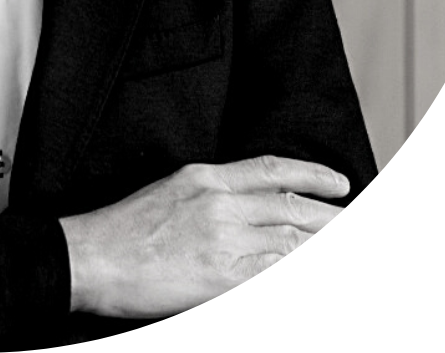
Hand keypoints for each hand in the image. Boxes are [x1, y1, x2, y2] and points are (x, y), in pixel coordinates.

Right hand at [58, 155, 349, 316]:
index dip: (311, 174)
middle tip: (351, 217)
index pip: (271, 169)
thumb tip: (246, 204)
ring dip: (320, 239)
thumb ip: (208, 193)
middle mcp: (218, 202)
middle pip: (290, 205)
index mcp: (203, 177)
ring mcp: (223, 239)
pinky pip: (275, 269)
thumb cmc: (121, 229)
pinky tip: (307, 262)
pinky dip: (296, 263)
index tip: (339, 184)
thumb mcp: (168, 191)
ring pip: (290, 238)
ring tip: (341, 237)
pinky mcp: (223, 276)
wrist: (93, 258)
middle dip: (329, 215)